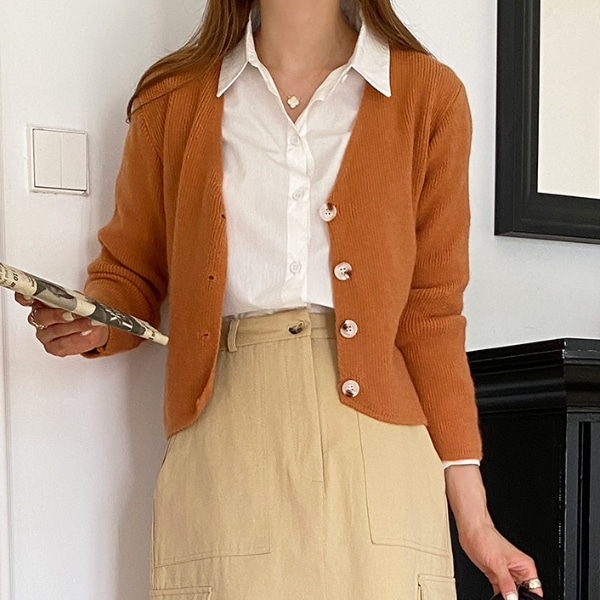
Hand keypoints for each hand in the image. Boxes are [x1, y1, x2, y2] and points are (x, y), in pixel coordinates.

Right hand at [16, 292, 108, 356]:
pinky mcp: (52, 347)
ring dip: (75, 327)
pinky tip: (87, 334)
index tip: (30, 295)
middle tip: (73, 313)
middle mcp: (38, 317)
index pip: (24, 297)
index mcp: (40, 301)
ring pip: (54, 331)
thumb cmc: (82, 308)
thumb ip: (77, 299)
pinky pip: (63, 345)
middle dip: (59, 315)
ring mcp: (43, 333)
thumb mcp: (81, 298)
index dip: (24, 297)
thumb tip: (83, 303)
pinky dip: (78, 339)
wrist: (93, 323)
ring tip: (90, 323)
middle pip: (41, 317)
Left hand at [444, 465, 542, 598]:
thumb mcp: (498, 563)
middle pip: (524, 594)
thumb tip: (513, 598)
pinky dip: (499, 597)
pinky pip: (501, 592)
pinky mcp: (495, 575)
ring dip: (508, 599)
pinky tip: (496, 599)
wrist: (471, 530)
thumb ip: (506, 583)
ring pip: (512, 594)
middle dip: (518, 599)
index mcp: (525, 567)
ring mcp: (506, 574)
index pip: (535, 591)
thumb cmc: (486, 538)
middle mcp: (517, 571)